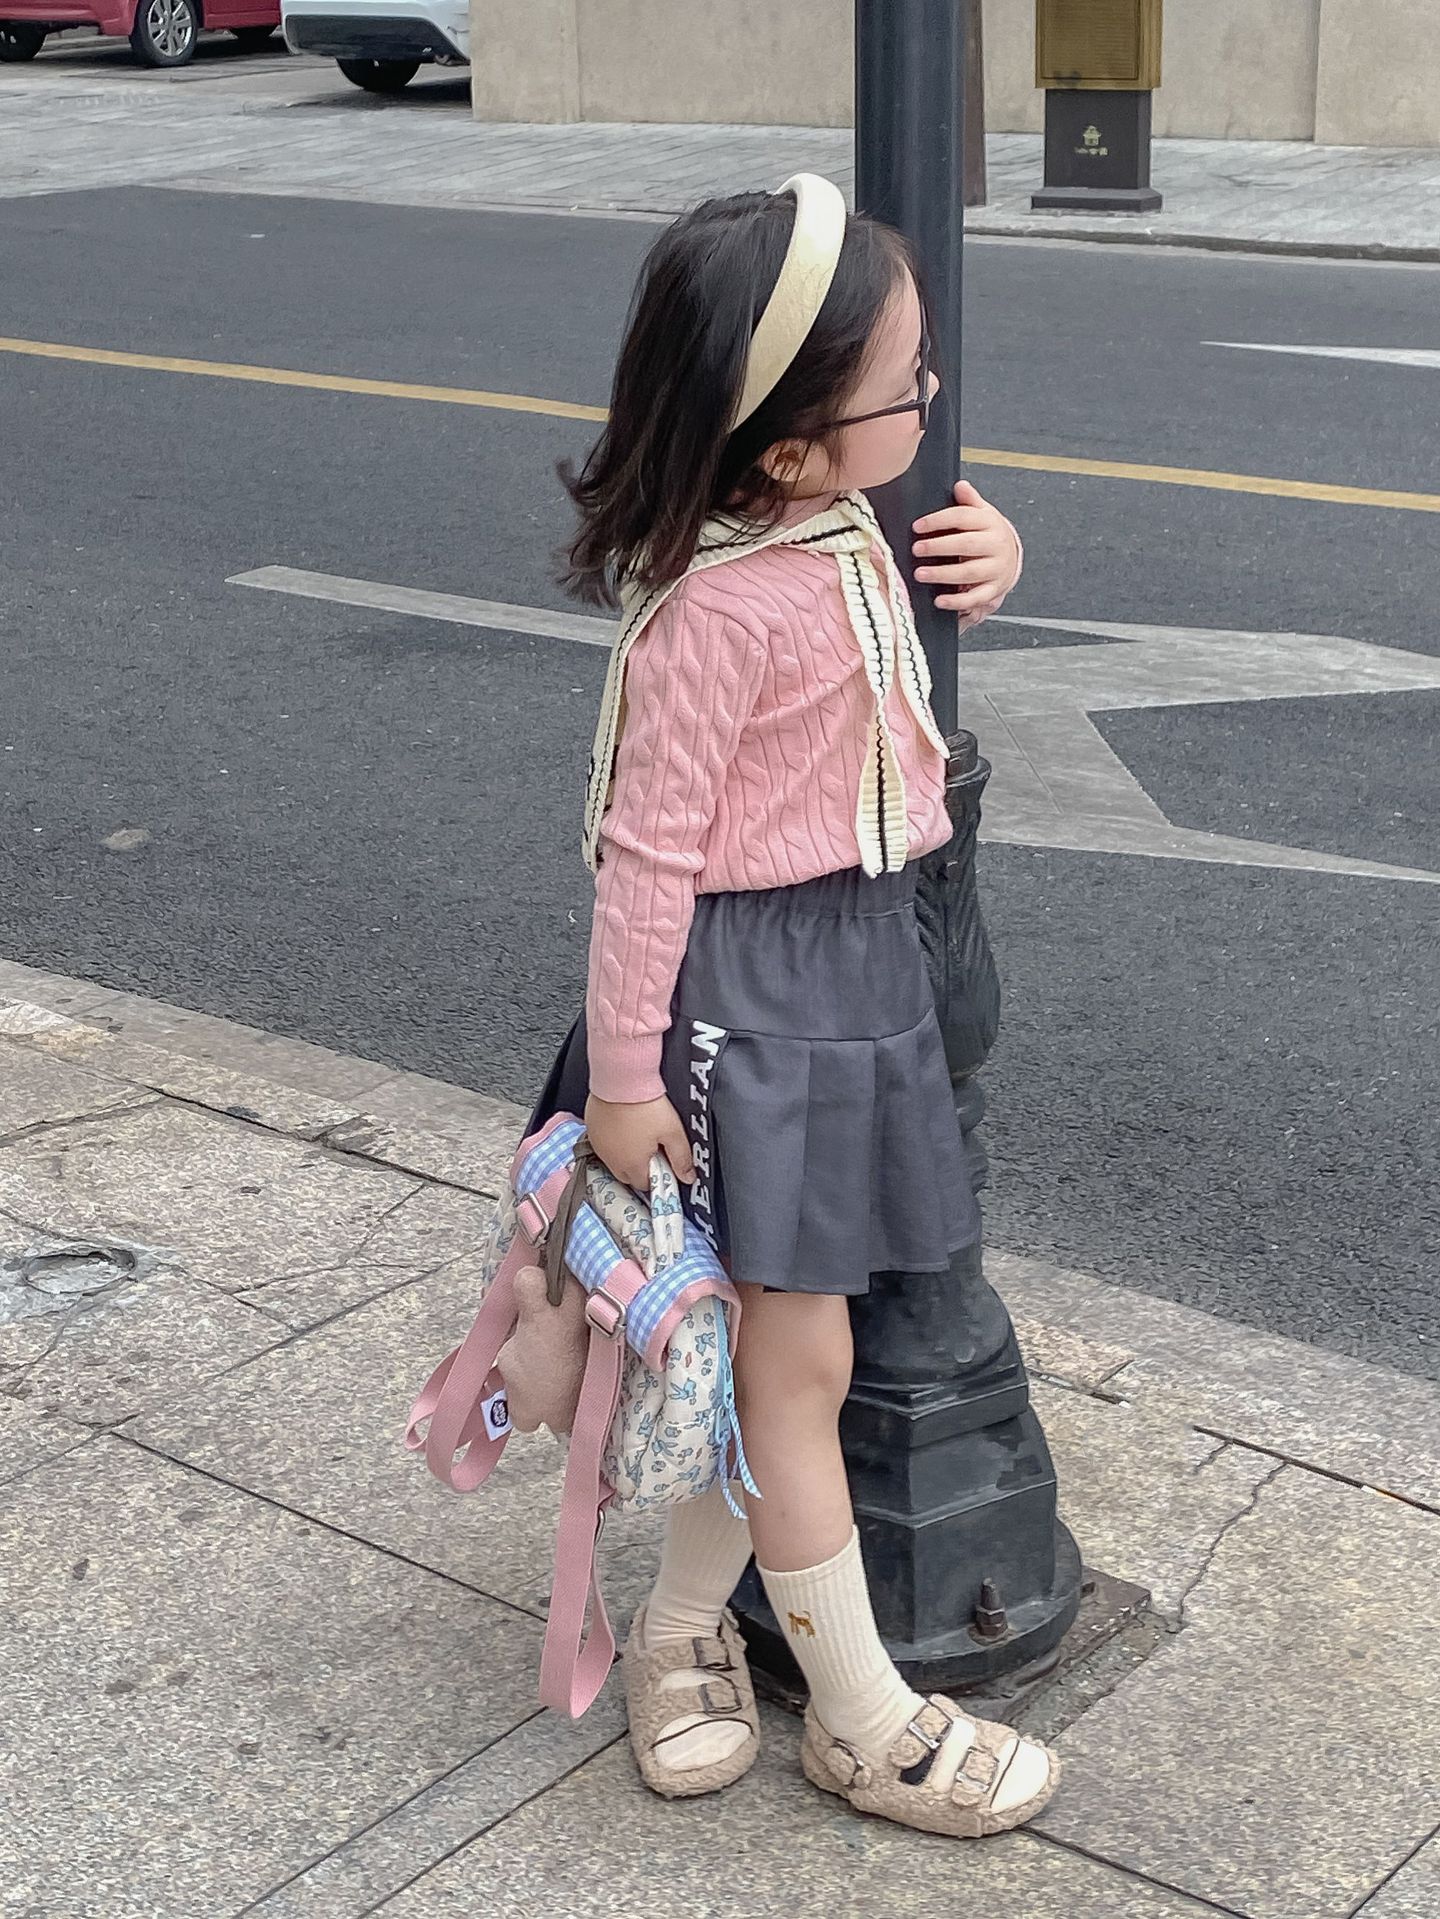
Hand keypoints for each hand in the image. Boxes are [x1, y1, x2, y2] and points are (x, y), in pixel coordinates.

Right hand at [584, 1093, 695, 1192]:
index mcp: (631, 1165)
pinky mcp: (591, 1128)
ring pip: (614, 1158)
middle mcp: (611, 1159)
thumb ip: (681, 1158)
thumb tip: (688, 1177)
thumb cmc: (645, 1104)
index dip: (657, 1176)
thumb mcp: (672, 1132)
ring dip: (627, 1153)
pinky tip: (626, 1124)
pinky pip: (604, 1142)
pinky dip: (614, 1139)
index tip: (665, 1162)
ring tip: (640, 1132)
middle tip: (654, 1147)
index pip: (645, 1184)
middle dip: (641, 1167)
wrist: (621, 1078)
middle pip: (628, 1175)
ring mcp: (598, 1144)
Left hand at [912, 480, 1020, 617]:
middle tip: (917, 549)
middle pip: (966, 544)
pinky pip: (975, 597)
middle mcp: (995, 545)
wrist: (1011, 557)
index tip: (918, 527)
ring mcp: (996, 568)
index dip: (939, 520)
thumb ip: (969, 501)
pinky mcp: (993, 589)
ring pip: (969, 572)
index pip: (963, 517)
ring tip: (921, 574)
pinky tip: (939, 600)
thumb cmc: (989, 535)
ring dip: (942, 574)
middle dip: (939, 547)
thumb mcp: (982, 514)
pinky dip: (956, 601)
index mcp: (990, 522)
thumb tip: (960, 486)